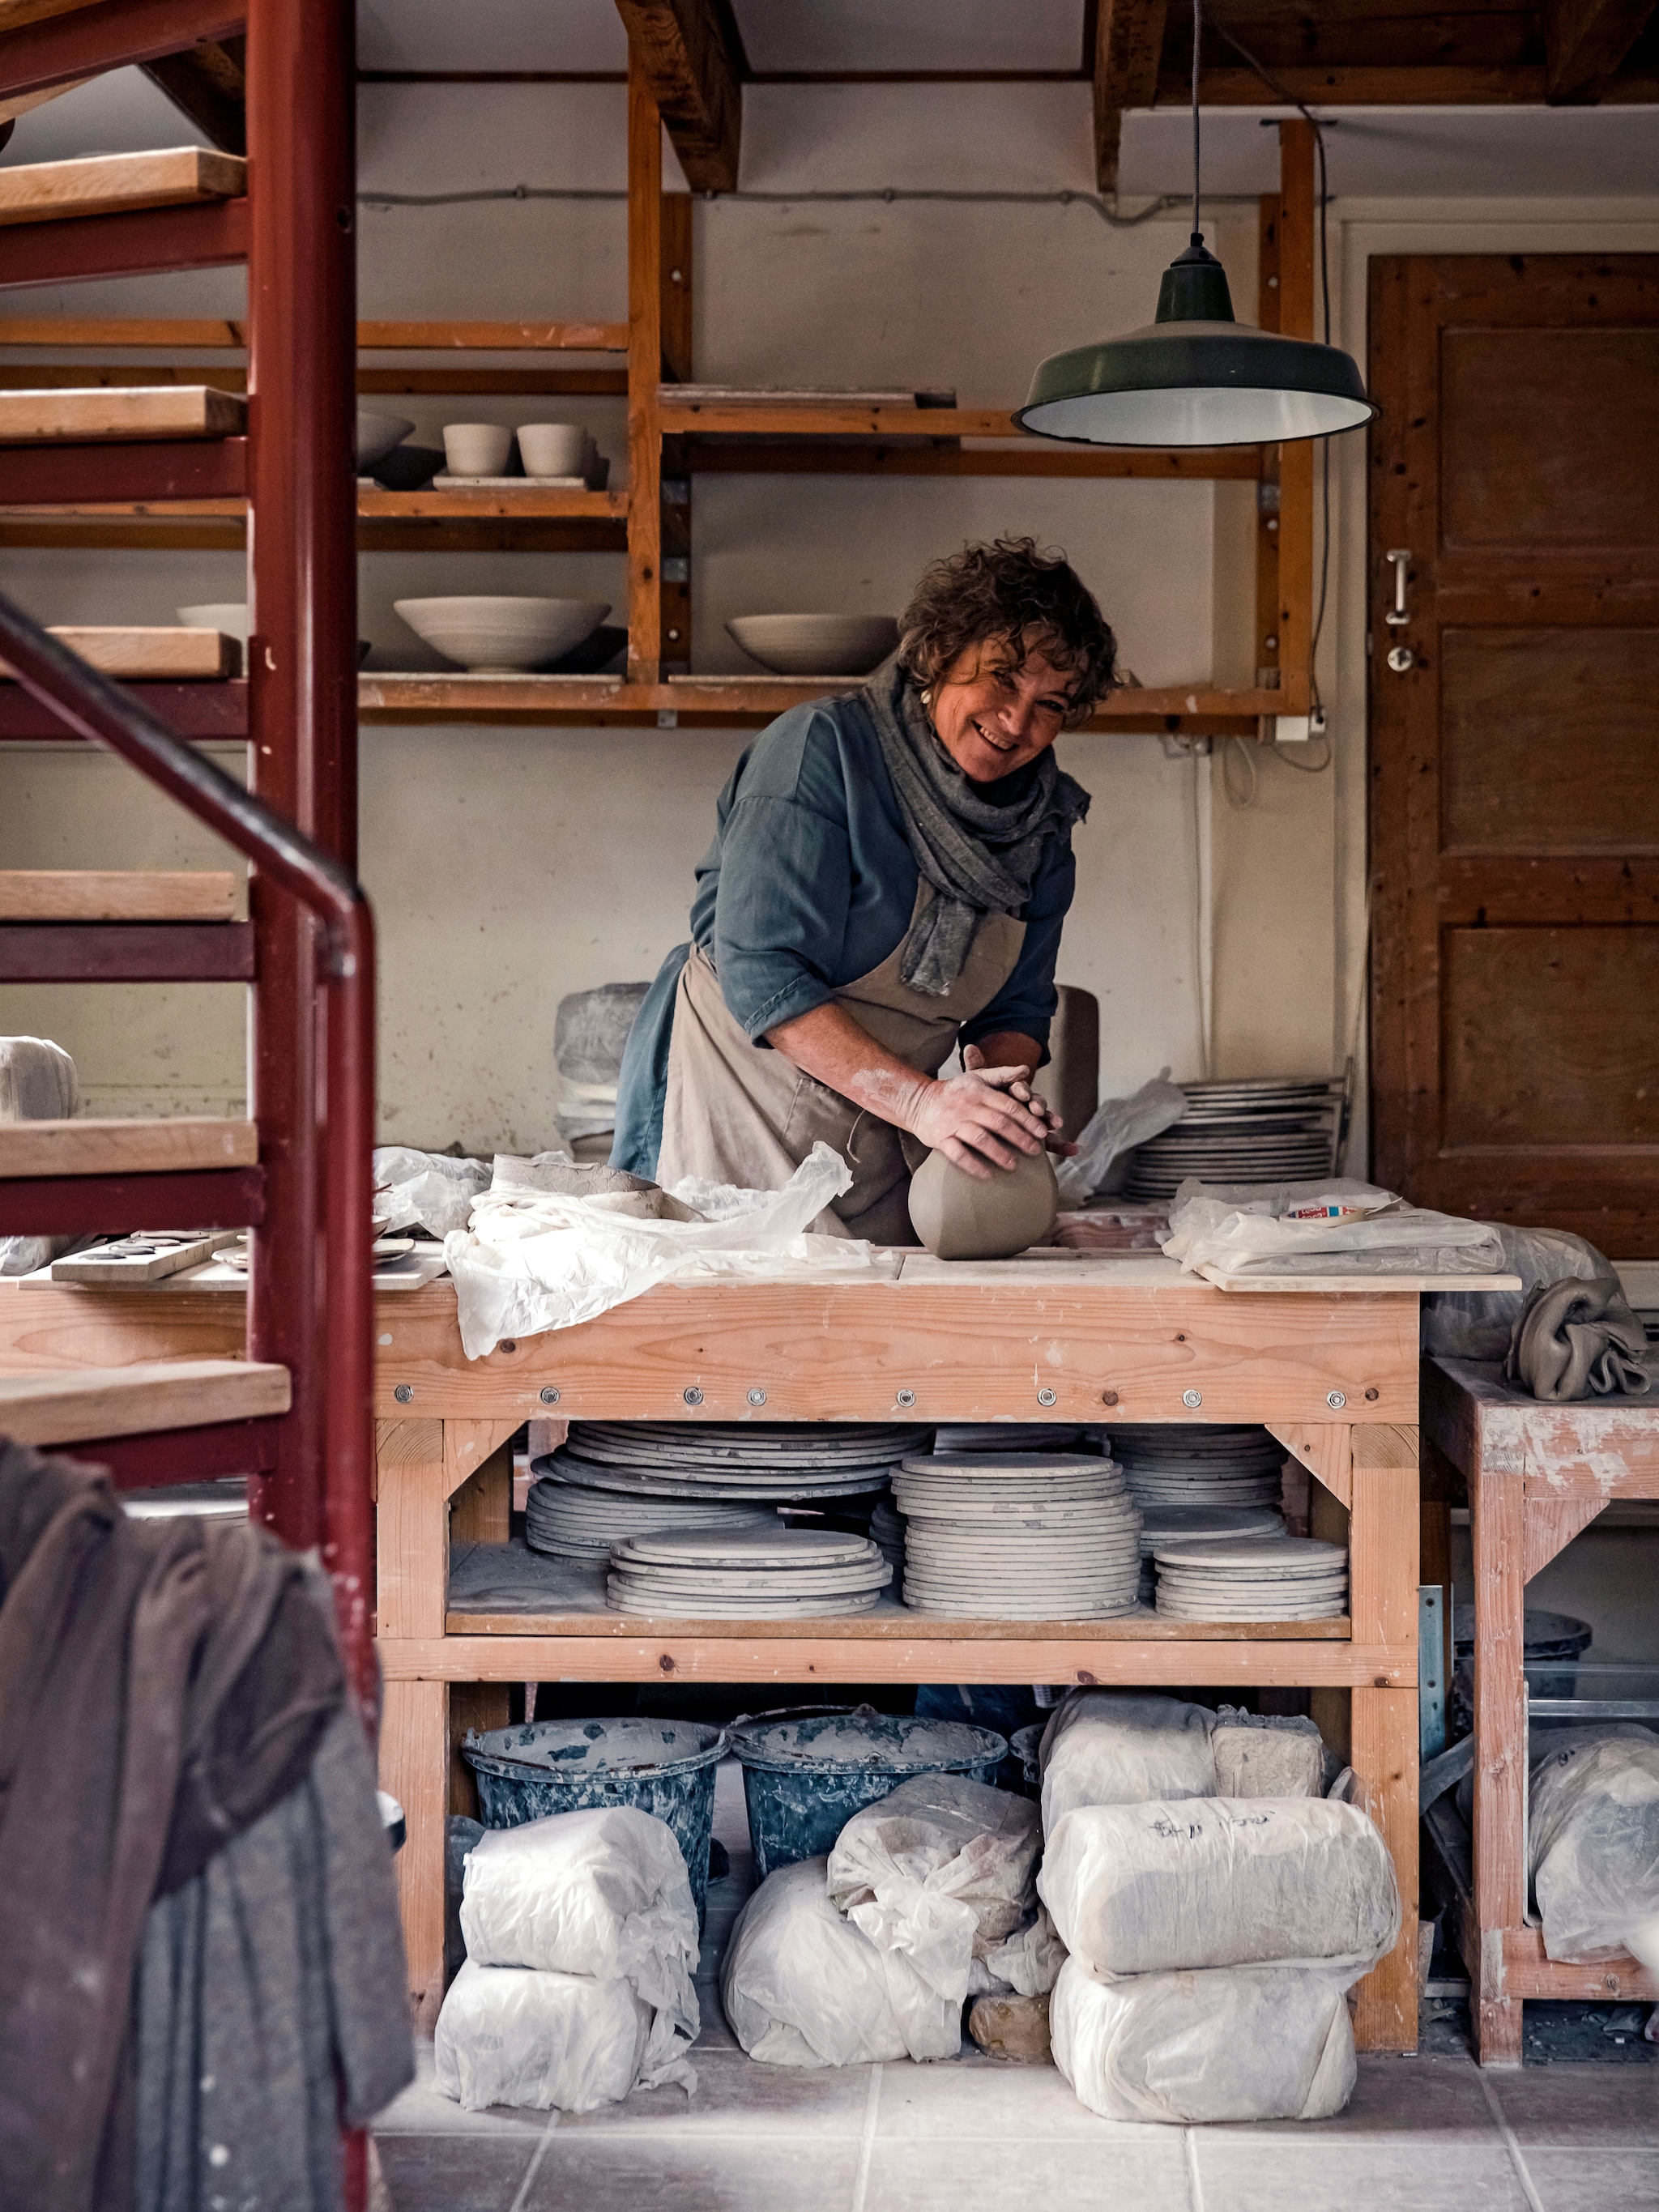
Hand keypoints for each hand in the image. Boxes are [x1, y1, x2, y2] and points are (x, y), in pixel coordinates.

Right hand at [908, 1052, 1056, 1179]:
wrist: (919, 1102)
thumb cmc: (956, 1092)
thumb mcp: (977, 1077)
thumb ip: (1002, 1074)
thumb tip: (1026, 1069)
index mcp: (979, 1092)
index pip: (1008, 1105)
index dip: (1028, 1119)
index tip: (1043, 1132)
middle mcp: (967, 1107)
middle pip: (998, 1123)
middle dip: (1019, 1138)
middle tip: (1035, 1151)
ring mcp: (953, 1123)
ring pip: (980, 1139)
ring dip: (999, 1153)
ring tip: (1014, 1165)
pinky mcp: (940, 1139)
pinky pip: (958, 1154)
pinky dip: (973, 1165)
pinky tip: (987, 1175)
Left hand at [962, 1043, 1078, 1161]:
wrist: (984, 1120)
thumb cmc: (982, 1100)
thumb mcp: (976, 1084)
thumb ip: (976, 1068)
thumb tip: (969, 1047)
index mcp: (1014, 1090)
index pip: (1019, 1088)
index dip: (1020, 1090)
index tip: (1020, 1093)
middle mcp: (1027, 1105)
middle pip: (1035, 1103)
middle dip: (1037, 1105)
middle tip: (1036, 1109)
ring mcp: (1033, 1122)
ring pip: (1044, 1120)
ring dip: (1051, 1120)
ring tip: (1056, 1123)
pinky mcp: (1038, 1139)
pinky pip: (1052, 1143)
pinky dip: (1064, 1146)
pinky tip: (1074, 1149)